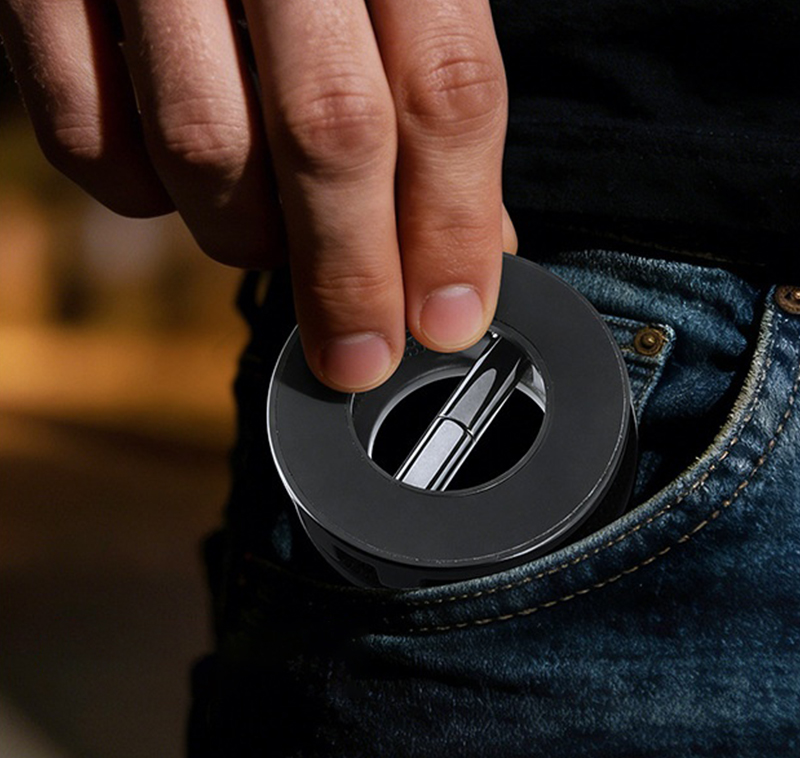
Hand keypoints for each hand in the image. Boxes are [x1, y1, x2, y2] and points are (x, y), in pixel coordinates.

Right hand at [0, 0, 515, 390]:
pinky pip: (88, 142)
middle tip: (359, 358)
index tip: (449, 323)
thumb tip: (472, 250)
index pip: (444, 94)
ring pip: (204, 151)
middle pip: (330, 134)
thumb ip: (428, 99)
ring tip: (272, 235)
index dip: (452, 226)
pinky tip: (174, 178)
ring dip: (247, 234)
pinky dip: (139, 193)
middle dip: (351, 274)